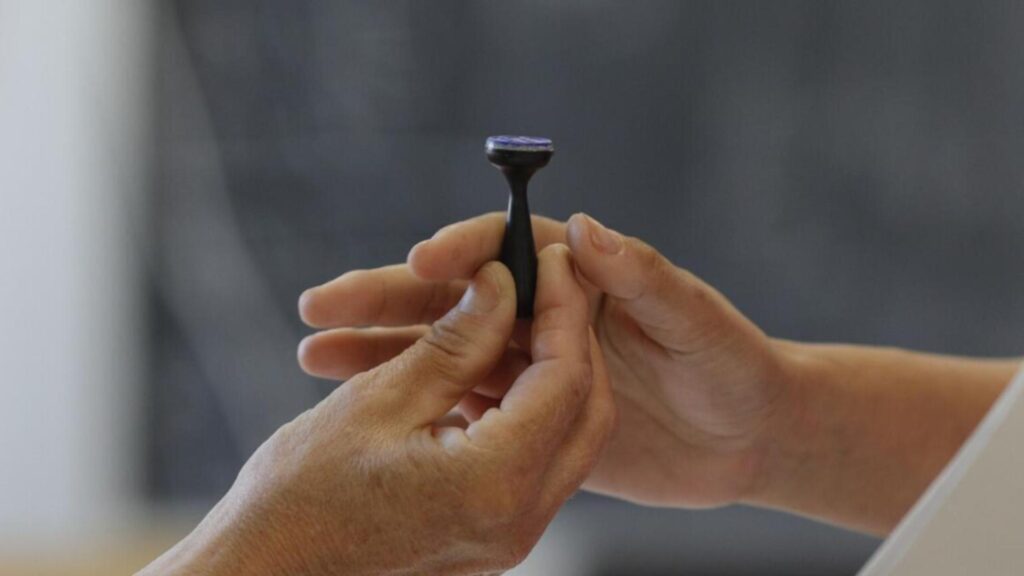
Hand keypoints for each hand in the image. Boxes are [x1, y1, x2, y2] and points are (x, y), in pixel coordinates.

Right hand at [141, 247, 614, 574]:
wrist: (267, 569)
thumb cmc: (301, 494)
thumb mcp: (381, 398)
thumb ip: (456, 340)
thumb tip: (502, 284)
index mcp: (494, 483)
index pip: (566, 377)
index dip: (562, 308)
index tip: (546, 259)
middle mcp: (519, 519)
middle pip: (585, 409)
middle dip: (568, 337)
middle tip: (541, 285)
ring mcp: (510, 533)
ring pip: (566, 432)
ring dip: (545, 368)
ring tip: (508, 315)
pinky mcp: (494, 531)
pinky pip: (534, 457)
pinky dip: (520, 404)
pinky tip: (486, 364)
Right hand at [299, 213, 790, 508]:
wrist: (743, 440)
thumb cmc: (733, 369)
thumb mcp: (696, 321)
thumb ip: (643, 278)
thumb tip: (586, 229)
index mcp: (583, 281)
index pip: (511, 257)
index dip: (464, 252)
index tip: (419, 260)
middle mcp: (546, 319)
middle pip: (456, 305)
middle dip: (390, 301)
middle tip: (324, 302)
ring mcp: (530, 369)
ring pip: (444, 356)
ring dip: (382, 352)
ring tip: (314, 350)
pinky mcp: (524, 418)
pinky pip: (457, 405)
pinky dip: (411, 400)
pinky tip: (357, 397)